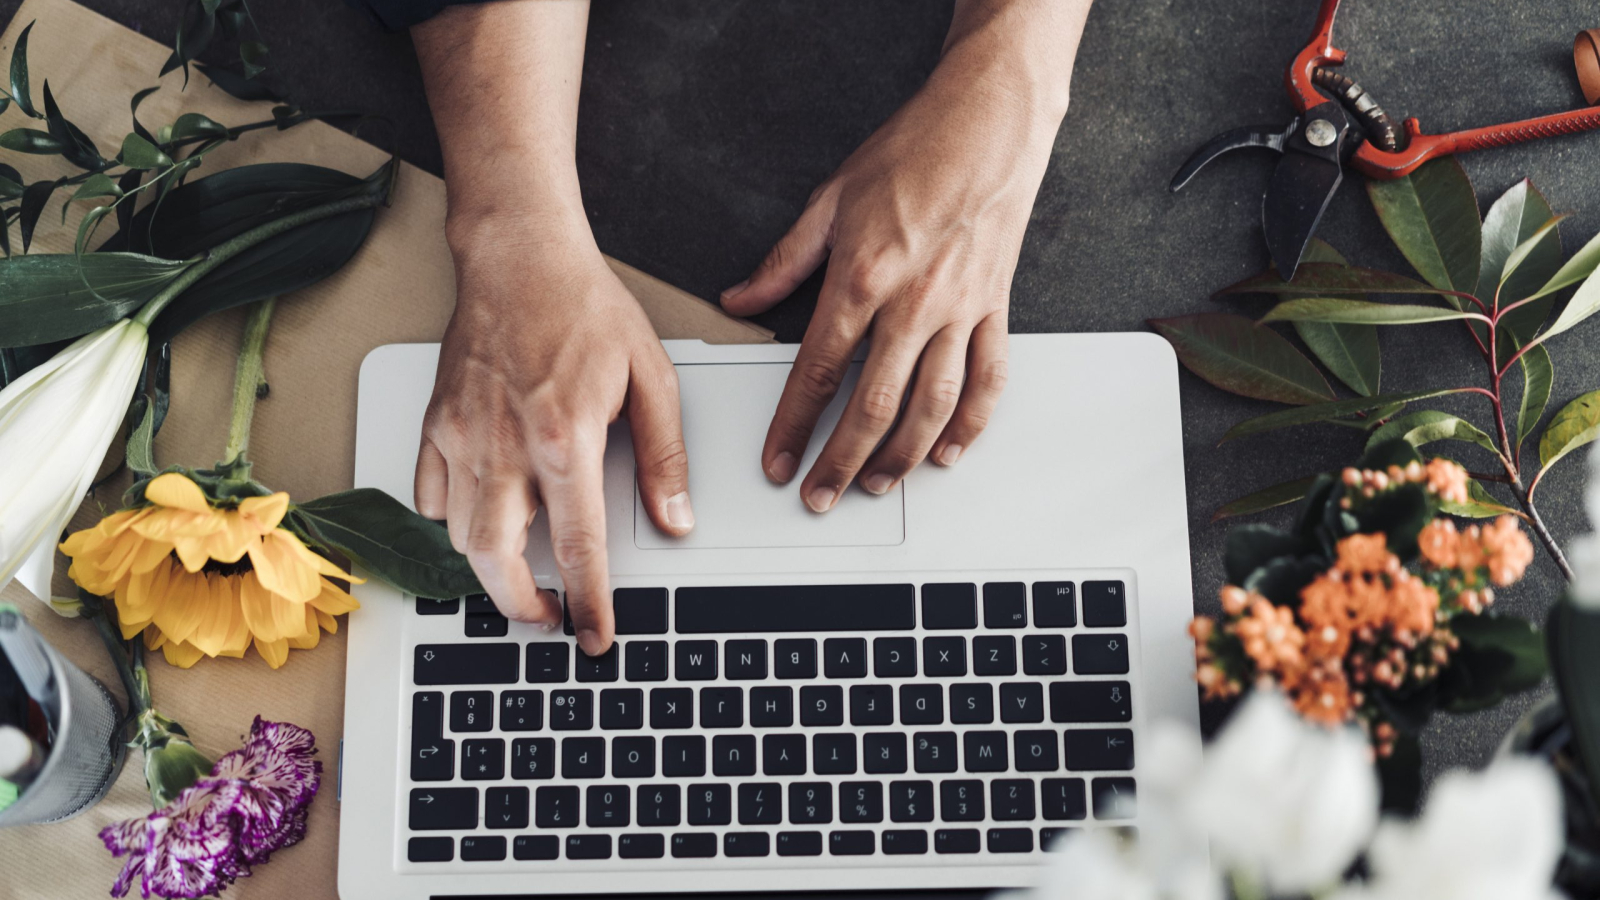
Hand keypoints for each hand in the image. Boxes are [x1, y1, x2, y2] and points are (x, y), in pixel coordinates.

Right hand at [414, 220, 692, 654]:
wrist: (519, 253)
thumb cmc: (584, 306)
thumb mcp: (652, 378)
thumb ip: (664, 457)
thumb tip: (676, 518)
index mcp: (565, 439)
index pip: (578, 547)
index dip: (589, 603)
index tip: (595, 636)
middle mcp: (505, 446)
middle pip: (497, 560)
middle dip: (521, 606)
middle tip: (548, 618)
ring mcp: (462, 436)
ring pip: (459, 535)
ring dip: (489, 569)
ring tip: (520, 577)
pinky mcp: (436, 422)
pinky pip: (429, 494)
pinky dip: (451, 520)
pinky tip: (481, 518)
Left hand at [719, 36, 1067, 510]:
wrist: (988, 124)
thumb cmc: (913, 153)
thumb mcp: (829, 200)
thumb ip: (783, 262)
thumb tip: (741, 298)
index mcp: (864, 278)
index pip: (818, 372)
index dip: (792, 426)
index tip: (776, 459)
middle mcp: (915, 304)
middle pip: (874, 406)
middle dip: (841, 461)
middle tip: (819, 495)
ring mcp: (960, 311)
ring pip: (933, 406)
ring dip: (902, 457)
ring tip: (875, 484)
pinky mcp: (994, 310)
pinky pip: (987, 381)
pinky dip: (971, 425)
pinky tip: (948, 452)